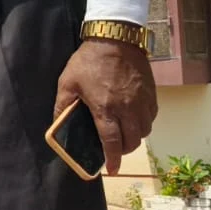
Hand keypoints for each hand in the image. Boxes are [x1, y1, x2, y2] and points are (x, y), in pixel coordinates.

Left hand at [55, 39, 156, 175]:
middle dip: (123, 149)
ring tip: (123, 134)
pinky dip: (144, 123)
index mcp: (105, 108)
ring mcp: (142, 101)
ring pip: (145, 131)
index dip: (112, 159)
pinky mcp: (152, 94)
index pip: (112, 142)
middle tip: (114, 148)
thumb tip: (58, 124)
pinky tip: (133, 119)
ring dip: (135, 137)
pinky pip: (151, 117)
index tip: (112, 170)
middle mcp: (127, 108)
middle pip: (132, 141)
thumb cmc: (88, 61)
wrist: (115, 39)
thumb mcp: (67, 83)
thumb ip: (63, 106)